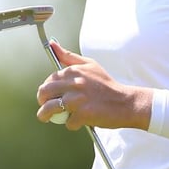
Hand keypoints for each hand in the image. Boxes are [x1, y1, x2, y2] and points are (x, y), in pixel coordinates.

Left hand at [35, 41, 152, 130]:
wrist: (127, 102)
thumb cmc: (107, 85)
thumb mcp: (89, 65)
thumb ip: (69, 56)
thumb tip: (52, 43)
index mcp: (74, 71)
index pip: (49, 79)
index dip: (46, 88)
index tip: (48, 94)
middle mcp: (75, 83)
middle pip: (45, 93)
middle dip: (41, 101)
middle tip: (44, 106)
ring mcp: (78, 99)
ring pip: (50, 108)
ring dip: (44, 115)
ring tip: (46, 117)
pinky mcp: (84, 114)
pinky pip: (68, 122)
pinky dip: (71, 124)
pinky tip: (77, 121)